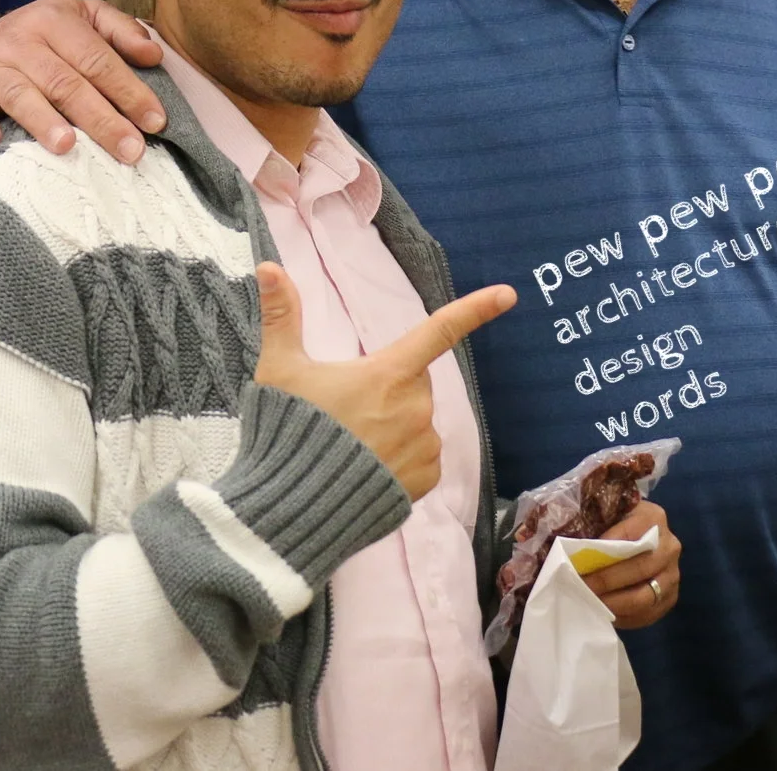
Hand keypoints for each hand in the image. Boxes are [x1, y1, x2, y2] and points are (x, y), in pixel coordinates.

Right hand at [0, 0, 164, 163]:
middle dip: (102, 120)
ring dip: (44, 122)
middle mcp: (23, 39)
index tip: (155, 122)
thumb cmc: (54, 33)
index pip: (98, 59)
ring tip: (68, 147)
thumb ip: (123, 31)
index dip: (129, 91)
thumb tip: (154, 54)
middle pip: (66, 84)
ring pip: (22, 95)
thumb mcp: (88, 17)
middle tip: (130, 150)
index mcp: (56, 19)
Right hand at [252, 262, 514, 500]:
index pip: (439, 331)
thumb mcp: (280, 370)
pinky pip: (421, 458)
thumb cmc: (289, 433)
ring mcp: (424, 446)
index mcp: (388, 373)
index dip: (474, 310)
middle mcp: (415, 407)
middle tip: (345, 410)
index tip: (508, 295)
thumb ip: (282, 316)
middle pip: (413, 382)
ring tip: (351, 447)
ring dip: (393, 426)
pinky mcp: (425, 481)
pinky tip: (367, 470)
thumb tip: (267, 266)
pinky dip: (400, 461)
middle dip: (388, 388)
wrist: (293, 511)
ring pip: (417, 422)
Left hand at [580, 499, 680, 628]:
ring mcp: (673, 574)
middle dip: (605, 581)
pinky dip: (623, 617)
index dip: (601, 552)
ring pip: (644, 597)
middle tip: (580, 587)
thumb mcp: (607, 513)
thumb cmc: (615, 524)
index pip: (627, 536)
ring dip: (613, 603)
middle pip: (638, 569)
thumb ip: (593, 522)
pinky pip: (647, 614)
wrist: (641, 537)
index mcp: (653, 518)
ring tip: (589, 603)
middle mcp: (670, 546)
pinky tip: (603, 613)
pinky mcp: (670, 597)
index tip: (577, 564)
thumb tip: (568, 547)